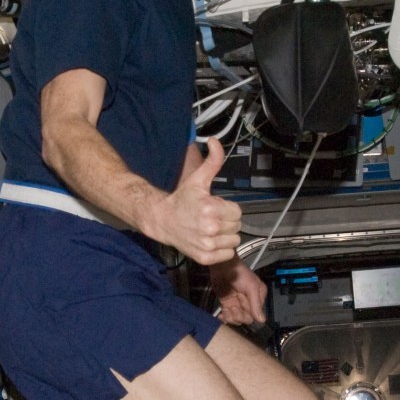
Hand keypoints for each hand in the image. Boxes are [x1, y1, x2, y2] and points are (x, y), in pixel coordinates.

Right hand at [141, 138, 242, 264]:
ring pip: (234, 241)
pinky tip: (210, 240)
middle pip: (237, 226)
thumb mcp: (198, 179)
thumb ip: (212, 161)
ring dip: (226, 235)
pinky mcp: (205, 258)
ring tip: (211, 229)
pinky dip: (222, 249)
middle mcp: (210, 228)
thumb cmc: (182, 199)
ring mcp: (207, 245)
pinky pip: (228, 254)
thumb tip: (215, 141)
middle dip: (227, 221)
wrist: (162, 220)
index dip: (227, 208)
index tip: (215, 207)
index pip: (237, 212)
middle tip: (211, 217)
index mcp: (211, 209)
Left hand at [210, 258, 267, 324]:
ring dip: (231, 318)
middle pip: (246, 319)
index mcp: (258, 297)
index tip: (240, 308)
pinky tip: (221, 315)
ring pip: (236, 319)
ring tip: (226, 309)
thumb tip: (262, 320)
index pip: (256, 314)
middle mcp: (249, 302)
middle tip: (232, 308)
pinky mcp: (227, 303)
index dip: (247, 314)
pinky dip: (224, 318)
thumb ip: (256, 303)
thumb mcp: (251, 287)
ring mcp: (237, 303)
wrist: (223, 266)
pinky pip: (228, 316)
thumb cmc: (240, 273)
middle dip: (238, 317)